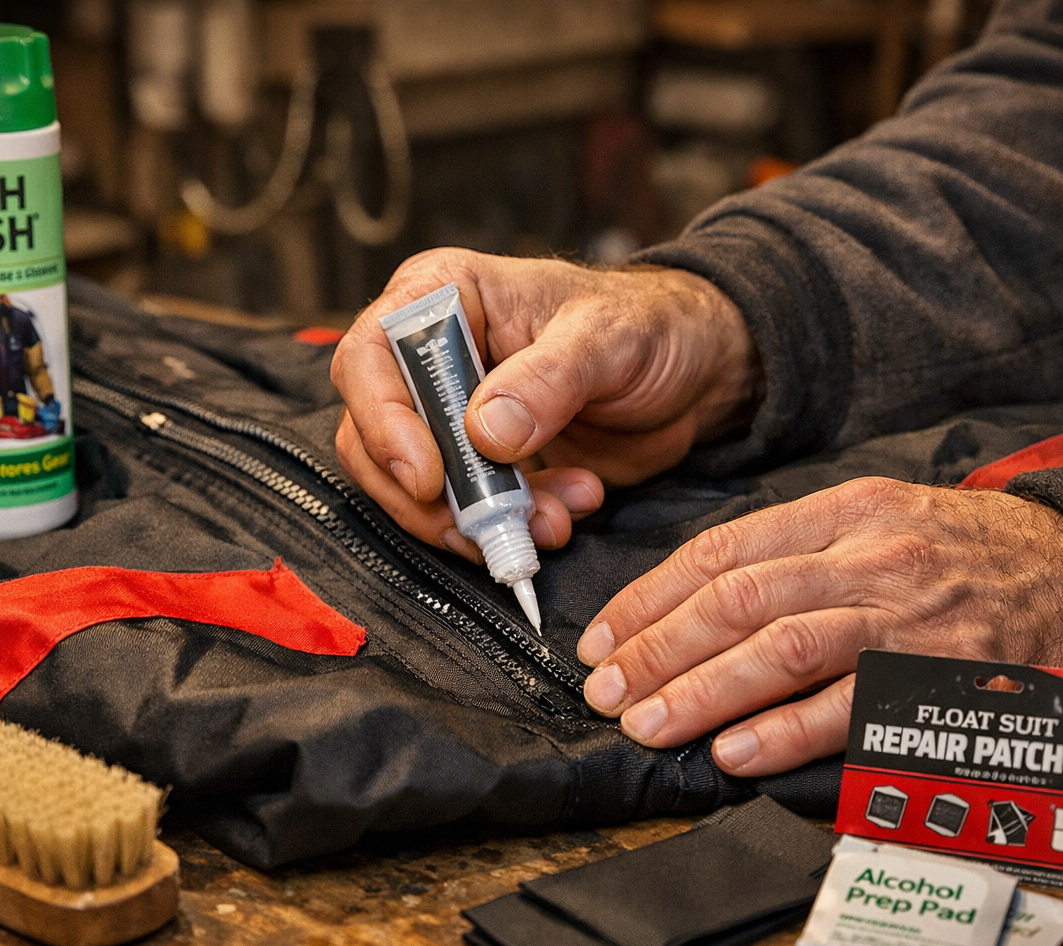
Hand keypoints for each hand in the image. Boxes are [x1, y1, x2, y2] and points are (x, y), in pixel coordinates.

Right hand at [331, 248, 759, 560]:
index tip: (428, 477)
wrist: (693, 375)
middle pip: (371, 438)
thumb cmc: (650, 327)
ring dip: (475, 522)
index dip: (383, 421)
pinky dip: (507, 531)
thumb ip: (549, 378)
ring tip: (552, 519)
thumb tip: (485, 430)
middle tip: (487, 525)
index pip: (369, 357)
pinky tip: (565, 513)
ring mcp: (449, 419)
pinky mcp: (479, 470)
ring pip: (411, 490)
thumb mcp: (609, 339)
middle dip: (427, 496)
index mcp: (443, 296)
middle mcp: (430, 357)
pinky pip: (463, 516)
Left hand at [575, 477, 1062, 775]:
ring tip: (648, 724)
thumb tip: (693, 598)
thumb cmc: (966, 553)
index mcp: (845, 512)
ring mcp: (906, 618)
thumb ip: (794, 548)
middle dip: (657, 649)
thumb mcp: (880, 518)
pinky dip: (785, 731)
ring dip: (701, 691)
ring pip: (781, 649)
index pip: (720, 551)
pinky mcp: (939, 677)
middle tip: (606, 690)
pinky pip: (850, 708)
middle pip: (737, 600)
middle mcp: (869, 557)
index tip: (602, 637)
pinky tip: (734, 752)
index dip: (649, 598)